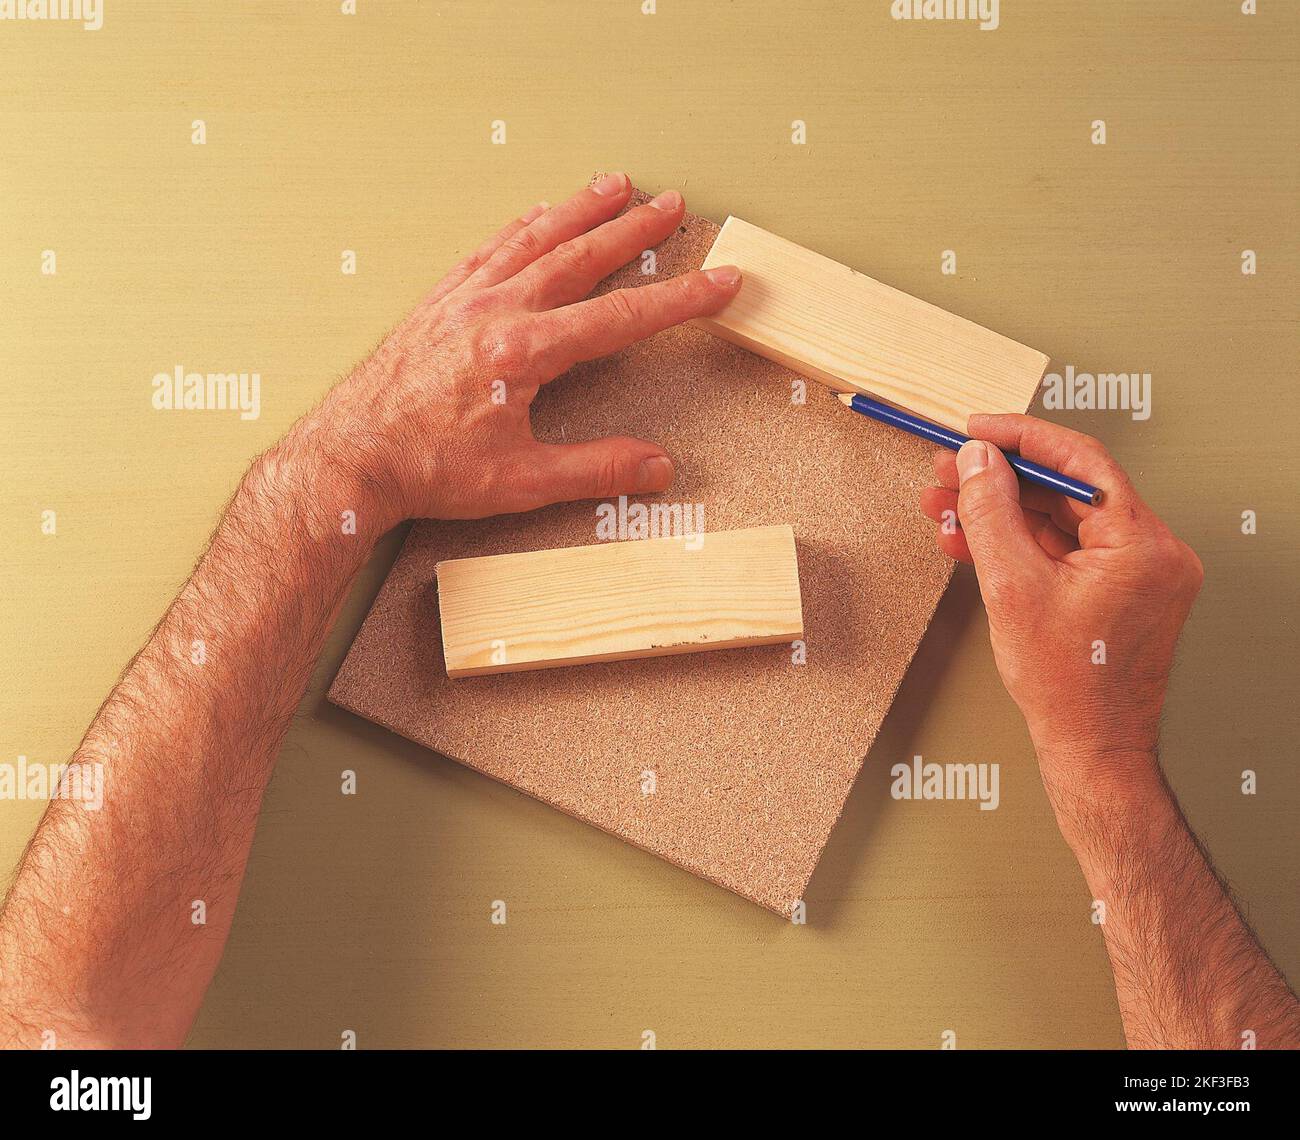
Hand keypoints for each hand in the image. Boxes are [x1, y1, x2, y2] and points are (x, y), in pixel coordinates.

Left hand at [287, 172, 740, 531]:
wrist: (349, 457)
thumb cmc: (427, 469)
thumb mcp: (521, 481)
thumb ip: (594, 470)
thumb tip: (656, 468)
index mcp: (524, 351)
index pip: (621, 318)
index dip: (679, 301)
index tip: (719, 282)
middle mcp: (495, 310)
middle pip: (581, 257)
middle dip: (633, 230)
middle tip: (672, 205)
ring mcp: (463, 299)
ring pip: (534, 239)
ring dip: (580, 210)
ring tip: (616, 186)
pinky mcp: (438, 302)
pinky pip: (489, 249)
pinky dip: (522, 226)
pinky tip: (538, 214)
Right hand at [920, 415, 1202, 797]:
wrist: (1091, 748)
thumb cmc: (1067, 686)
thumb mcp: (1011, 587)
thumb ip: (990, 513)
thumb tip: (976, 461)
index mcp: (1142, 543)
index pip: (1080, 462)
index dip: (1020, 438)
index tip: (976, 429)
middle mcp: (1152, 550)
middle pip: (1065, 490)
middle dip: (997, 481)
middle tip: (946, 471)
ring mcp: (1137, 571)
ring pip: (1059, 520)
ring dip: (999, 513)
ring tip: (943, 508)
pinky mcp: (1119, 589)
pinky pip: (1063, 550)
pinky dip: (1018, 544)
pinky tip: (970, 542)